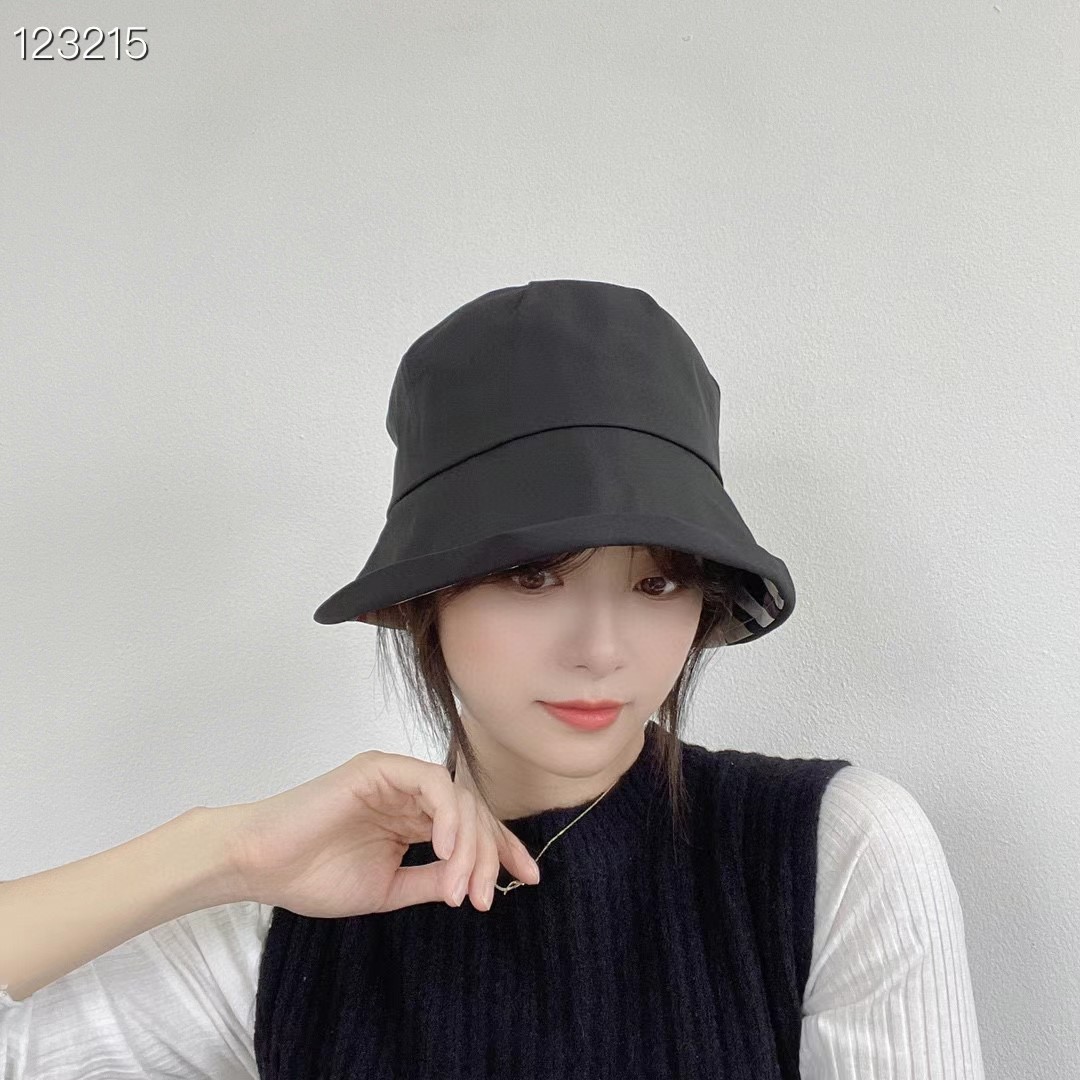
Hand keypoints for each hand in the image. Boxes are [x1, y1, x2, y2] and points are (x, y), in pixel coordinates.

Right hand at [220, 748, 540, 917]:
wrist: (261, 866)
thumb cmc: (312, 875)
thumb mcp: (388, 887)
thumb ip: (429, 880)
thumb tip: (471, 884)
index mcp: (413, 817)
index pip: (473, 826)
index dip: (503, 849)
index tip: (528, 879)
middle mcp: (410, 793)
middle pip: (474, 812)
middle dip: (489, 855)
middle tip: (484, 898)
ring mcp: (397, 777)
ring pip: (459, 798)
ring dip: (471, 844)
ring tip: (463, 887)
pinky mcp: (381, 768)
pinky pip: (432, 784)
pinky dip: (449, 815)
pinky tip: (447, 851)